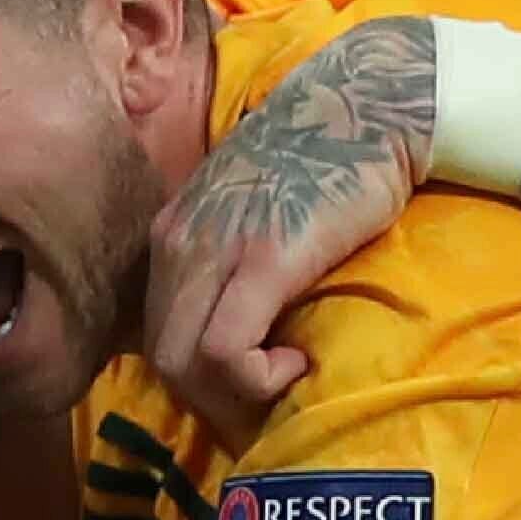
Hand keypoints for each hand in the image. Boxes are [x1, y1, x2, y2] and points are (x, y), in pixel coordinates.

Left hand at [138, 17, 431, 446]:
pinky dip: (255, 378)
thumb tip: (239, 330)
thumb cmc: (323, 160)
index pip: (156, 336)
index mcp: (172, 236)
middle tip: (267, 413)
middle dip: (211, 405)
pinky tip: (297, 362)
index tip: (246, 397)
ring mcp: (215, 251)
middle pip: (162, 361)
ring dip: (234, 398)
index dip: (197, 383)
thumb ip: (229, 259)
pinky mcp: (262, 260)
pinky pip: (224, 351)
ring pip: (183, 365)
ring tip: (287, 382)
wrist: (364, 106)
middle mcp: (178, 245)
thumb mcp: (250, 209)